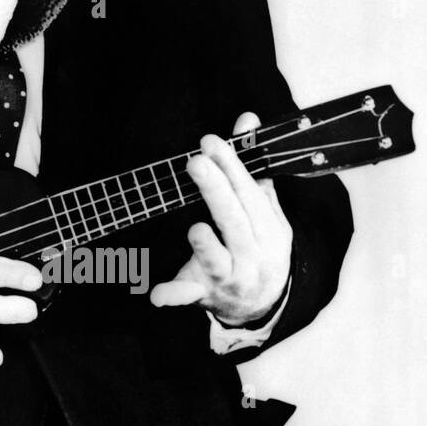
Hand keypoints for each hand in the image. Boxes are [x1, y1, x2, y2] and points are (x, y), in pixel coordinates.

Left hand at [150, 112, 292, 325]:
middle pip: (234, 223)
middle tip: (194, 162)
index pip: (250, 196)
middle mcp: (252, 257)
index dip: (232, 168)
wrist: (260, 306)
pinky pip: (187, 296)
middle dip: (216, 192)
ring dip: (206, 247)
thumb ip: (252, 167)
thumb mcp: (264, 211)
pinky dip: (173, 295)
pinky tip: (156, 294)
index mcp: (270, 233)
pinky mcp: (203, 295)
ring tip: (195, 229)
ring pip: (218, 262)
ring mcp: (229, 280)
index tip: (211, 142)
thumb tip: (246, 119)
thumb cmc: (259, 246)